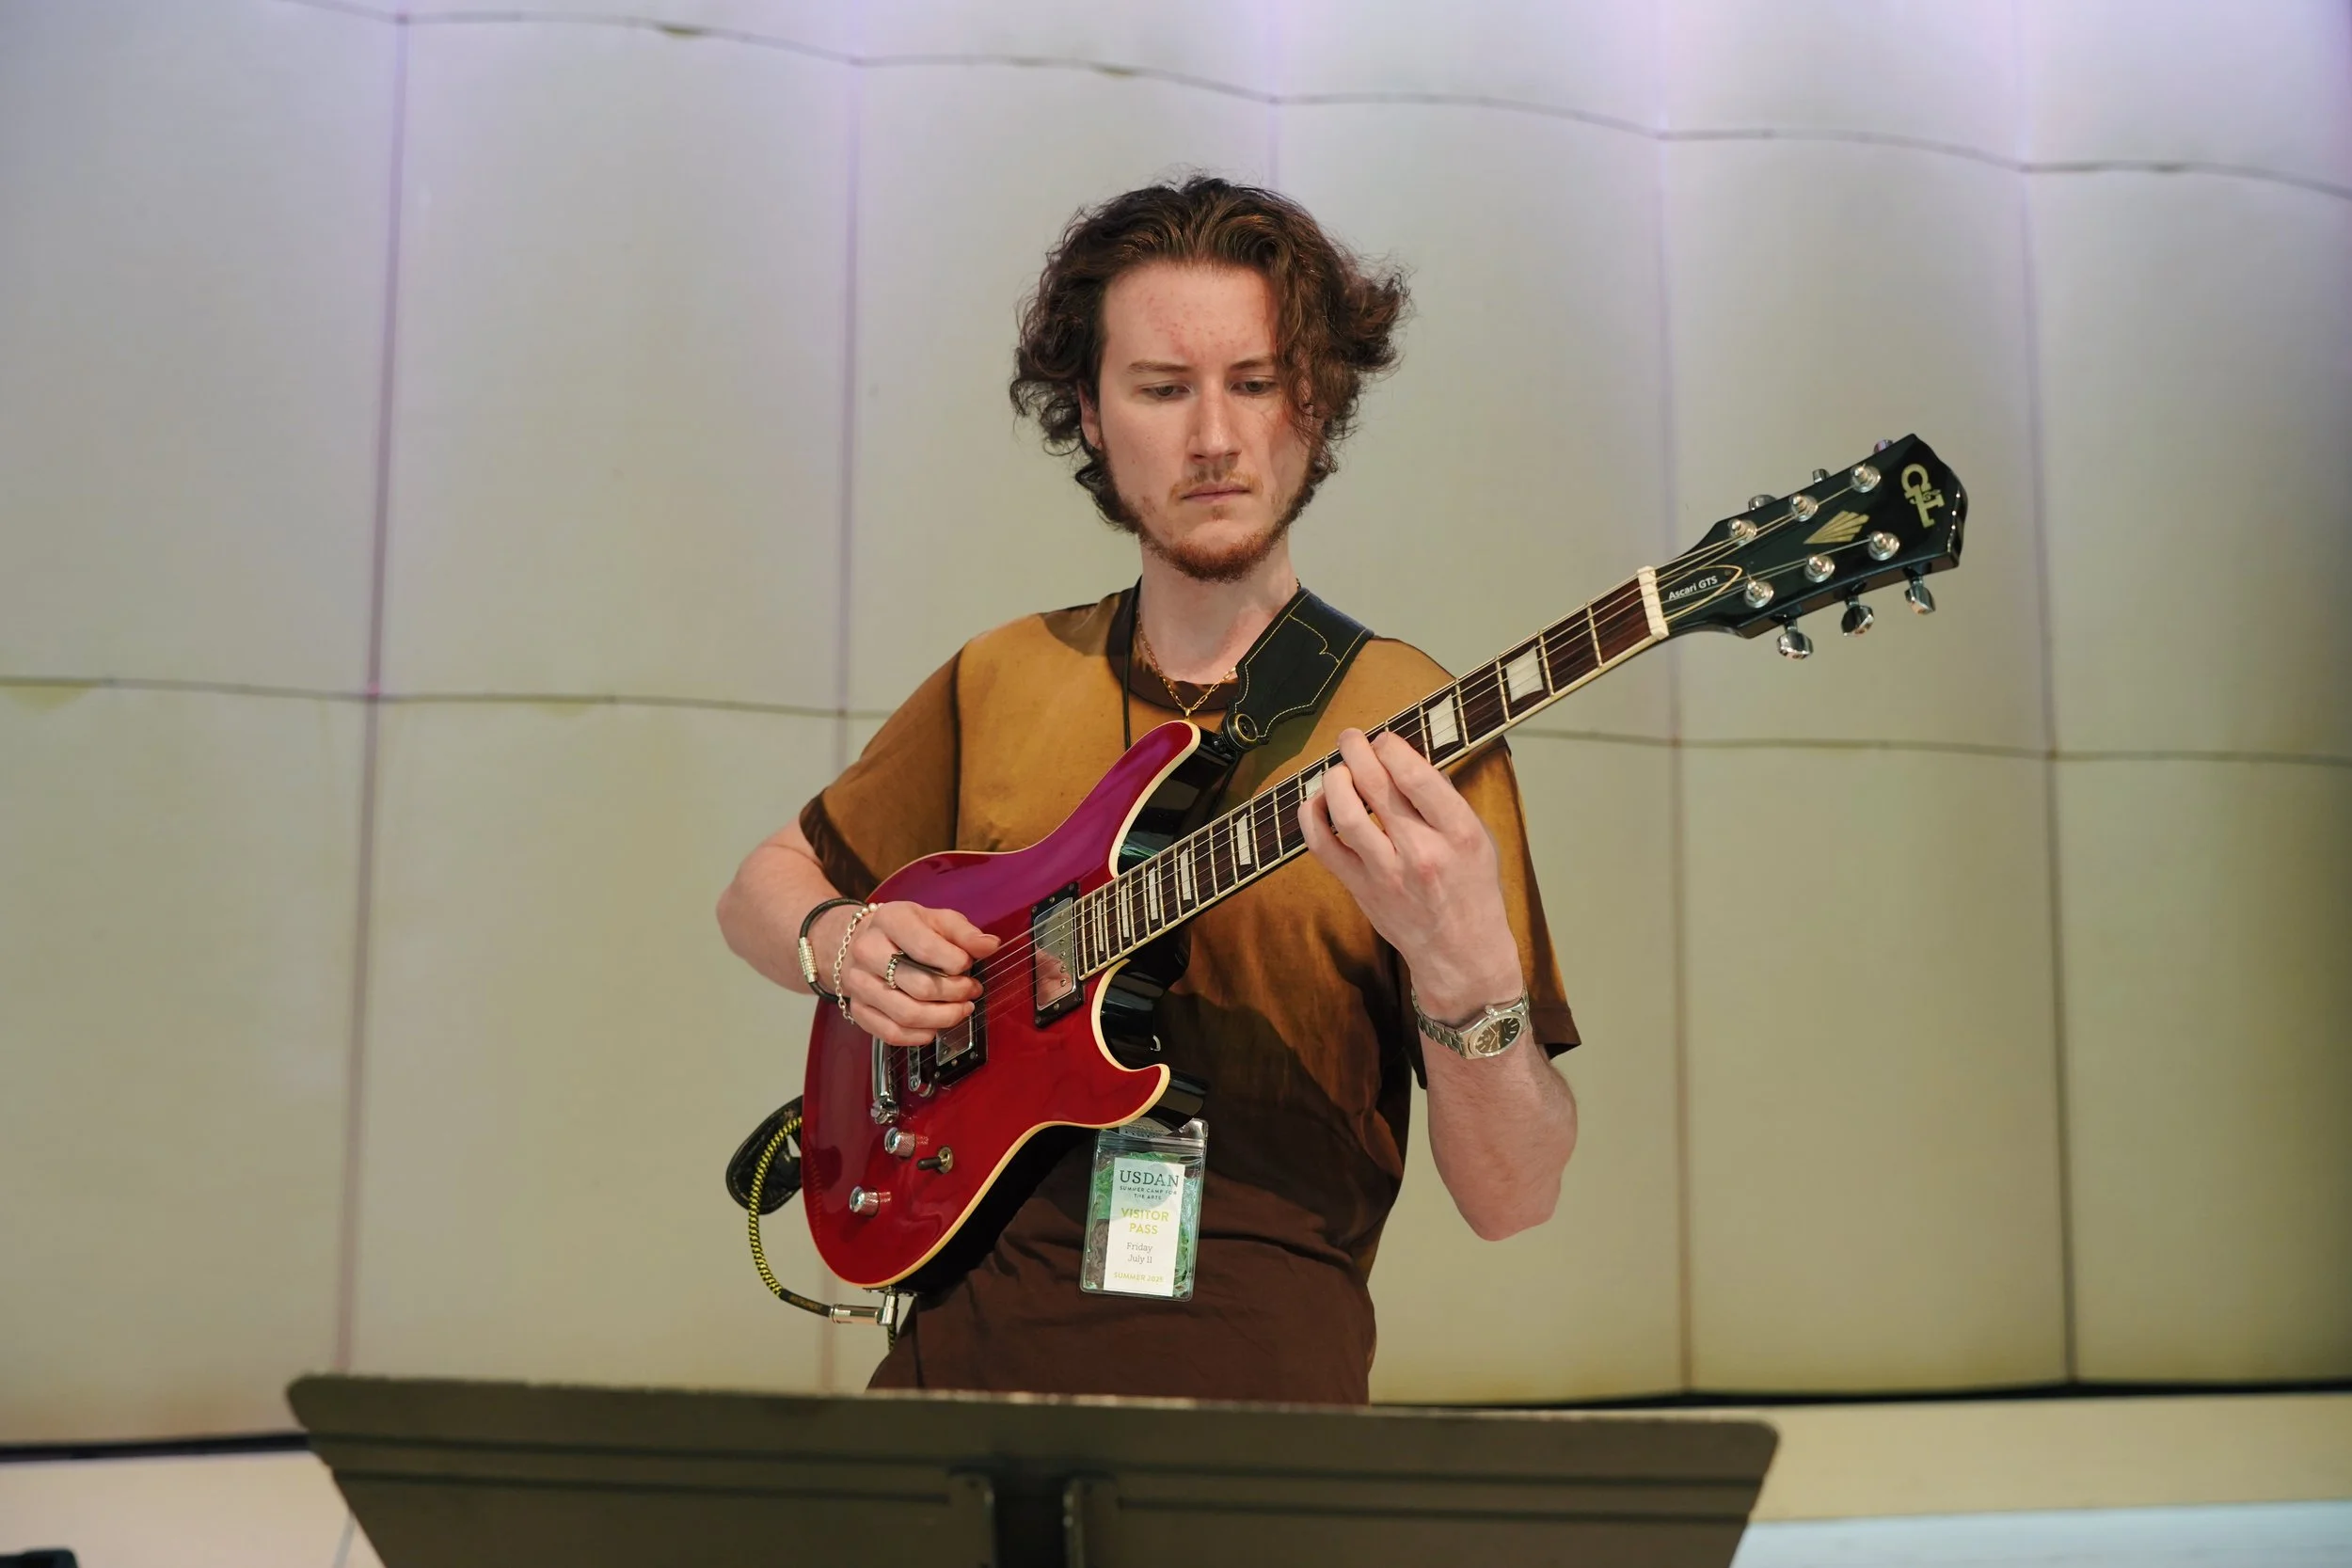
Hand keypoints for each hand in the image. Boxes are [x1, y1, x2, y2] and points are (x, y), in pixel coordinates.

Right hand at [824, 900, 1001, 1047]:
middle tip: (972, 991)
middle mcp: (868, 951)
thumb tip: (991, 946)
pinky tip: (935, 1027)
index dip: (957, 963)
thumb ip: (964, 933)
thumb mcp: (936, 920)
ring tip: (961, 1010)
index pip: (927, 949)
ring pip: (906, 1014)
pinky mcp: (858, 1009)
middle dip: (956, 994)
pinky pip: (890, 1033)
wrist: (860, 941)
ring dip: (943, 1018)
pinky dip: (919, 1036)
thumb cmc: (906, 931)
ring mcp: (858, 983)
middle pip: (920, 987)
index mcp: (890, 920)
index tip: (968, 965)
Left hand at [1298, 729, 1522, 1020]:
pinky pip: (1322, 846)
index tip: (1385, 741)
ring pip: (1345, 813)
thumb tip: (1404, 758)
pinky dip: (1311, 817)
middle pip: (1376, 787)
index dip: (1391, 748)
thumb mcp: (1480, 838)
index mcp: (1459, 833)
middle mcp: (1422, 852)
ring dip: (1334, 780)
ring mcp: (1386, 873)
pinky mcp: (1360, 888)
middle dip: (1357, 751)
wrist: (1460, 953)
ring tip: (1338, 769)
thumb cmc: (1473, 889)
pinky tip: (1318, 802)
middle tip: (1351, 739)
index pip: (1416, 776)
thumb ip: (1445, 799)